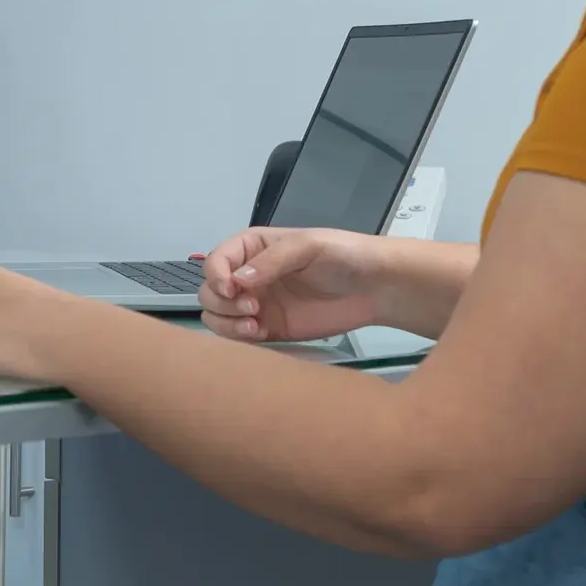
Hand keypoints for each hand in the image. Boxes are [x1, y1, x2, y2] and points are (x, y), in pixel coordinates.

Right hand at [199, 227, 387, 343]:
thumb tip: (238, 279)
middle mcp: (248, 276)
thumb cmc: (342, 256)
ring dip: (226, 323)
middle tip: (252, 307)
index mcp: (252, 248)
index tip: (231, 290)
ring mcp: (257, 304)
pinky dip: (238, 338)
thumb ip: (272, 260)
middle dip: (223, 302)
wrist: (375, 288)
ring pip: (217, 315)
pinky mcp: (269, 329)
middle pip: (210, 291)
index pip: (216, 261)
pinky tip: (259, 334)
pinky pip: (238, 336)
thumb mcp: (308, 246)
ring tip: (254, 326)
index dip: (216, 275)